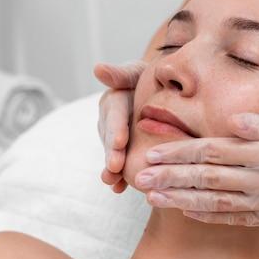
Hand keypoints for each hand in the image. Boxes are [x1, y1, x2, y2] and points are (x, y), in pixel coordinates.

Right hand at [94, 60, 146, 192]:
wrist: (161, 94)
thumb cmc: (151, 80)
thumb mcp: (138, 73)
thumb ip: (121, 74)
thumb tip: (97, 69)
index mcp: (114, 101)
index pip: (115, 114)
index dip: (116, 128)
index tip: (120, 141)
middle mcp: (110, 122)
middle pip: (111, 138)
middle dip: (112, 153)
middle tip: (115, 166)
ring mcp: (115, 139)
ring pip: (113, 154)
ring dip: (112, 169)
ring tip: (113, 181)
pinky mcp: (122, 152)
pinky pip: (119, 165)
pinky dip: (118, 178)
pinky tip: (119, 189)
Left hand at [134, 110, 258, 233]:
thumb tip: (232, 121)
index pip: (214, 151)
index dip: (180, 152)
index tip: (151, 151)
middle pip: (208, 179)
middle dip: (170, 178)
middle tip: (138, 177)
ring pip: (217, 202)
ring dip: (182, 200)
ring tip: (152, 197)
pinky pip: (238, 219)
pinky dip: (210, 216)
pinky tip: (187, 212)